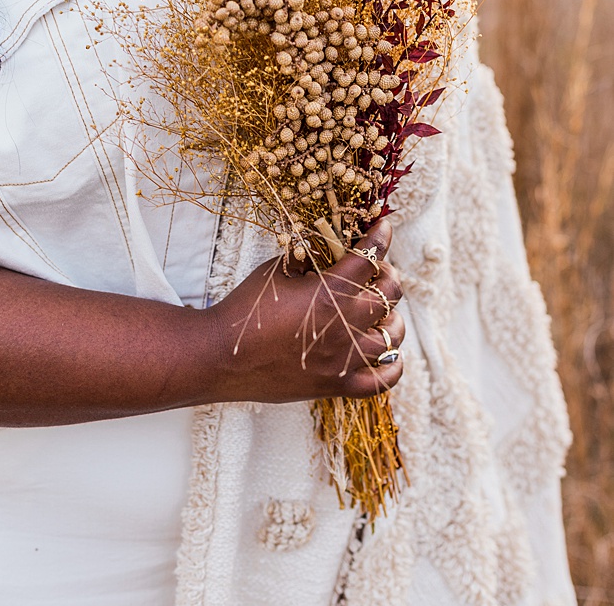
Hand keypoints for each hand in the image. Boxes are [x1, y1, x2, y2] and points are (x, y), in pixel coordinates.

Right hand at [208, 219, 404, 403]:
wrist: (220, 357)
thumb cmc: (245, 309)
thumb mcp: (276, 271)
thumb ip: (307, 257)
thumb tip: (325, 244)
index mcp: (329, 293)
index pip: (370, 256)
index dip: (381, 237)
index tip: (383, 227)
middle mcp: (344, 326)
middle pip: (390, 292)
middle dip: (386, 273)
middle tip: (374, 270)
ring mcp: (344, 360)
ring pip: (394, 334)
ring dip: (390, 316)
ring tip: (377, 310)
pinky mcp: (338, 386)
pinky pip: (383, 380)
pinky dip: (392, 364)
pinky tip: (386, 351)